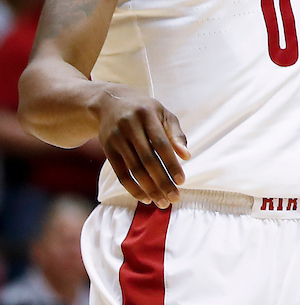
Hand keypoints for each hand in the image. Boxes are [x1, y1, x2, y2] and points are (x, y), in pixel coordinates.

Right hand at [97, 88, 189, 207]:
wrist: (110, 102)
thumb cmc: (145, 110)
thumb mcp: (163, 114)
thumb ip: (175, 134)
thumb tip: (186, 156)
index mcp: (148, 114)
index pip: (162, 144)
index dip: (171, 163)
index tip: (181, 181)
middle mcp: (131, 125)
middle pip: (148, 159)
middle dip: (162, 181)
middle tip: (174, 198)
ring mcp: (117, 137)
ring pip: (134, 169)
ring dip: (148, 188)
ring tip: (161, 202)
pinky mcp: (107, 148)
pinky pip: (120, 173)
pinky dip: (133, 187)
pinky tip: (144, 197)